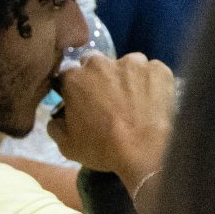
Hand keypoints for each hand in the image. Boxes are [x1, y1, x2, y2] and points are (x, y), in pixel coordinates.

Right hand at [48, 52, 174, 187]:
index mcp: (74, 78)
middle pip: (96, 63)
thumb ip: (56, 127)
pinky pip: (152, 72)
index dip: (74, 87)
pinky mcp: (158, 68)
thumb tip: (56, 119)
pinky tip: (153, 101)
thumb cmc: (103, 148)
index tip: (80, 100)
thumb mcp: (67, 146)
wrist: (146, 151)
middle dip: (99, 76)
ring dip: (126, 78)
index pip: (68, 74)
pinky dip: (151, 82)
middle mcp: (101, 63)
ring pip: (126, 65)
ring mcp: (132, 62)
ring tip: (135, 101)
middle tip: (108, 99)